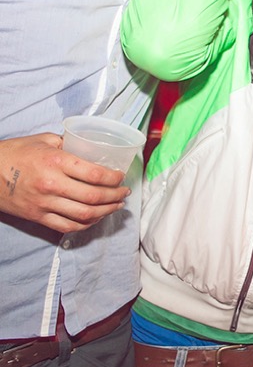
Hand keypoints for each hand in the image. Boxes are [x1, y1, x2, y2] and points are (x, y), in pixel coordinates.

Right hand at [0, 134, 129, 232]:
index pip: (95, 174)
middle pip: (94, 197)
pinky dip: (86, 224)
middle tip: (124, 192)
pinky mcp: (37, 217)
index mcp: (56, 162)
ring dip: (106, 211)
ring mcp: (44, 203)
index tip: (121, 177)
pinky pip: (68, 226)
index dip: (114, 178)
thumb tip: (90, 147)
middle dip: (115, 196)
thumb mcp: (43, 140)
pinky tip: (96, 217)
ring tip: (116, 205)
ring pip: (84, 214)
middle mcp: (52, 184)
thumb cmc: (14, 153)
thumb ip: (68, 143)